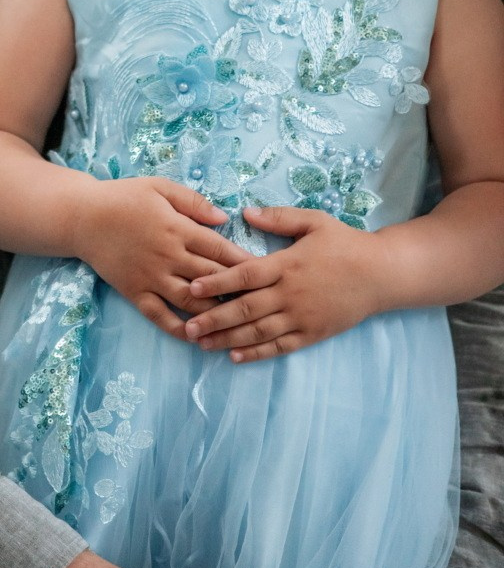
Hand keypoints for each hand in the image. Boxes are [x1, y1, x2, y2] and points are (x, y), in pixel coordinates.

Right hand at [74, 177, 250, 337]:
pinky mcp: (135, 292)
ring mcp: (151, 277)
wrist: (83, 218)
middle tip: (262, 303)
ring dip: (215, 314)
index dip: (244, 262)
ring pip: (190, 301)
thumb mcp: (160, 187)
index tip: (267, 272)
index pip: (219, 249)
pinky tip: (197, 338)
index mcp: (176, 228)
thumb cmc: (124, 198)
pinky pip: (160, 316)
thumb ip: (193, 202)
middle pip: (210, 278)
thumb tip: (224, 219)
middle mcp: (167, 256)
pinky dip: (180, 329)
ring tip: (238, 324)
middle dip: (238, 291)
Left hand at [184, 204, 382, 361]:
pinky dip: (256, 353)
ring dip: (227, 339)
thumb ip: (278, 217)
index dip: (217, 282)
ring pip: (258, 332)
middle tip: (187, 327)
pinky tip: (235, 356)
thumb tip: (245, 212)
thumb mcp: (313, 221)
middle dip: (213, 319)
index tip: (193, 287)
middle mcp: (290, 294)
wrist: (381, 274)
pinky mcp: (312, 334)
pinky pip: (279, 346)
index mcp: (286, 264)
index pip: (244, 275)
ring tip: (202, 344)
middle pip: (245, 309)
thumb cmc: (345, 243)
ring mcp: (301, 317)